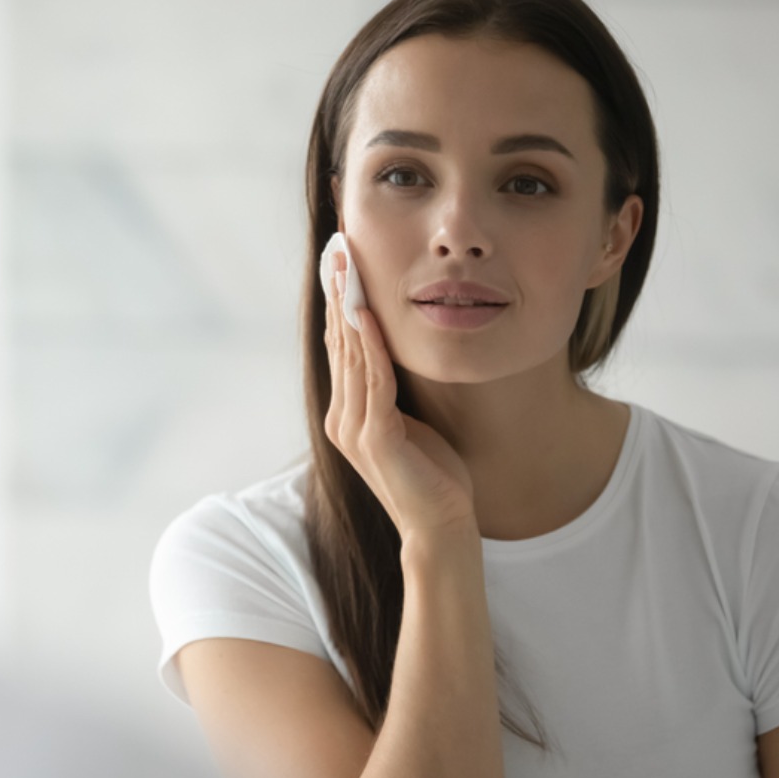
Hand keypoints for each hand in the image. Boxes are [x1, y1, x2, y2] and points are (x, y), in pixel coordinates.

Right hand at [324, 260, 476, 539]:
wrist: (441, 528)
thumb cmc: (434, 477)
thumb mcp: (410, 424)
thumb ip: (393, 393)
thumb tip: (395, 355)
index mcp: (346, 415)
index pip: (340, 349)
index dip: (338, 304)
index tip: (340, 263)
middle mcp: (341, 420)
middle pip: (338, 344)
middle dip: (337, 294)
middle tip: (336, 249)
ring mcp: (354, 430)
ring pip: (350, 356)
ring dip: (348, 308)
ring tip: (346, 268)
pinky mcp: (375, 439)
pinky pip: (373, 380)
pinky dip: (370, 345)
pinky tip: (368, 314)